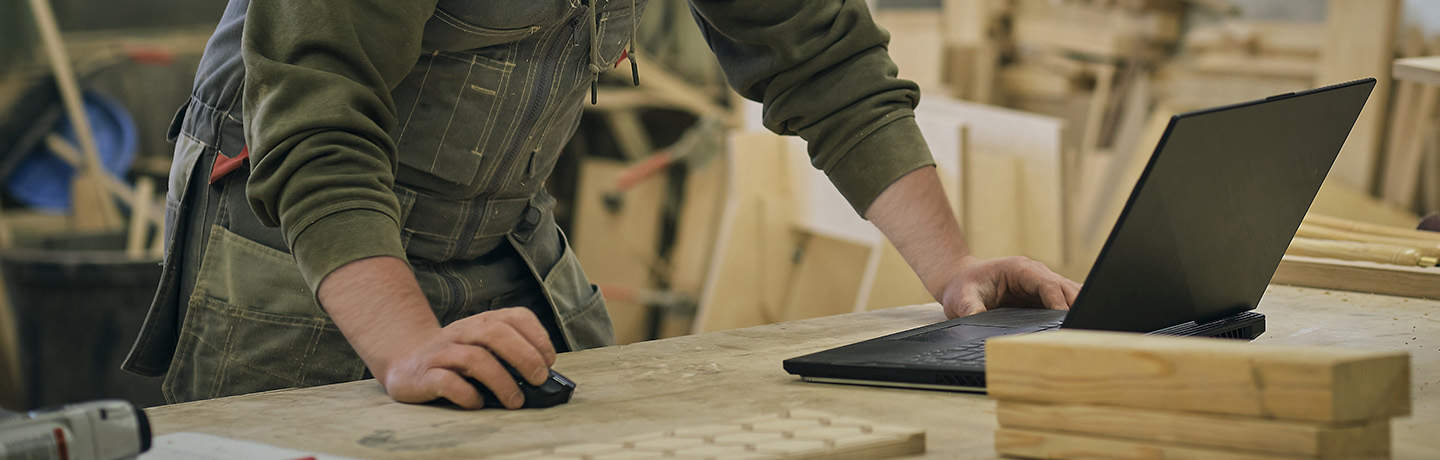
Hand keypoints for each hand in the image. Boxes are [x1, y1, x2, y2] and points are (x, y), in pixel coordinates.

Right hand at [377, 308, 557, 409]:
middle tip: (538, 380)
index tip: (549, 361)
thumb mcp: (483, 346)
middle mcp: (463, 331)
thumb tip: (542, 379)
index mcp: (482, 322)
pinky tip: (477, 403)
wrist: (406, 360)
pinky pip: (447, 382)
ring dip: (501, 381)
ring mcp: (442, 352)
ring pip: (475, 358)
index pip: (515, 317)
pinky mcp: (424, 375)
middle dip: (524, 357)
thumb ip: (509, 354)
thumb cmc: (456, 358)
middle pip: (496, 333)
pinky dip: (467, 394)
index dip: (538, 337)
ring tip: (515, 401)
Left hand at [938, 256, 1080, 317]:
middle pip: (1067, 288)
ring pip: (1072, 295)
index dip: (1059, 302)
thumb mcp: (961, 299)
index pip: (1048, 284)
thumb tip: (978, 322)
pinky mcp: (1044, 297)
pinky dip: (1074, 314)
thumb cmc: (962, 287)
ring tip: (1085, 332)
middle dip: (1077, 307)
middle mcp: (1037, 274)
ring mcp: (1043, 285)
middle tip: (1084, 330)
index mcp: (1020, 269)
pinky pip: (1066, 303)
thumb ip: (971, 309)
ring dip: (1079, 310)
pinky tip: (1078, 330)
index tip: (1066, 321)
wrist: (961, 280)